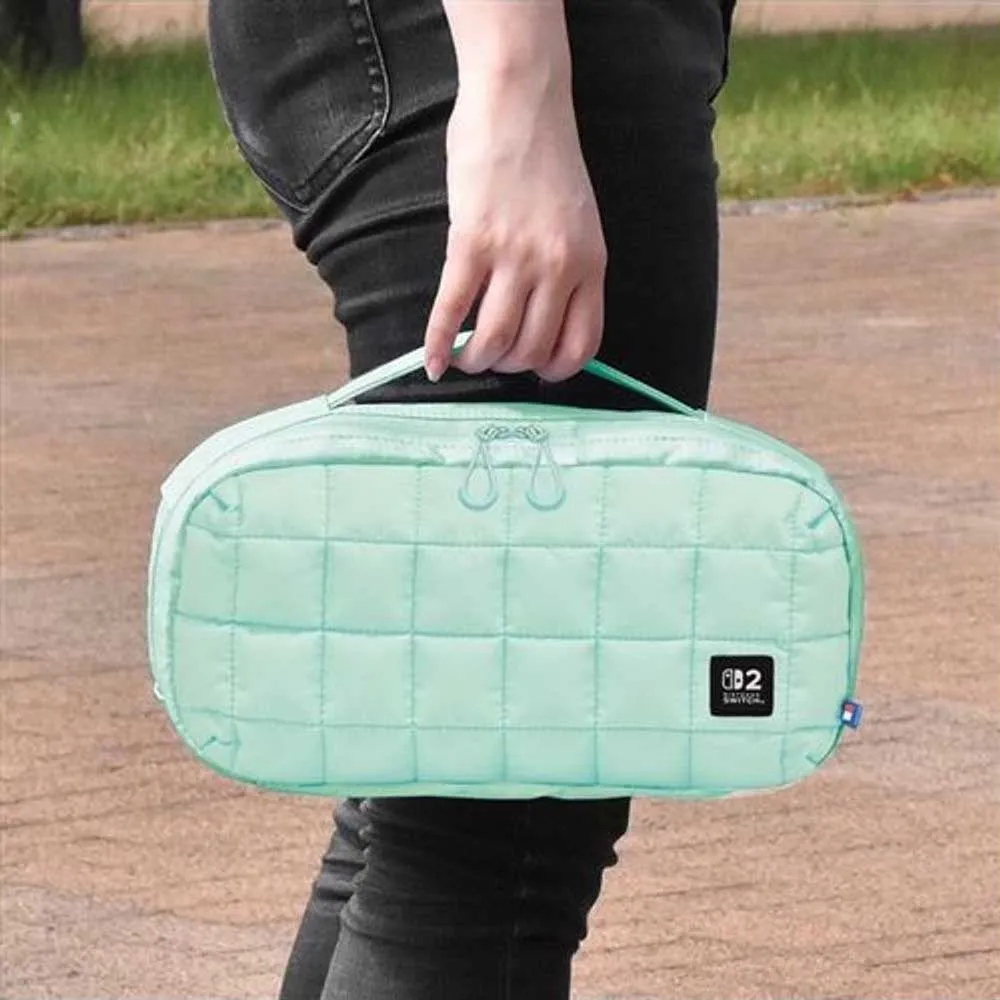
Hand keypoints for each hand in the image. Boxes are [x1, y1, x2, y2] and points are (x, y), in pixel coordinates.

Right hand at [423, 62, 605, 383]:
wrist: (520, 101)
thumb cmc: (546, 160)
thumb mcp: (578, 223)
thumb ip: (568, 270)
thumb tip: (538, 322)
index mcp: (591, 264)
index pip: (581, 344)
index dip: (554, 369)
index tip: (534, 369)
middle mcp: (558, 266)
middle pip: (531, 349)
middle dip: (506, 365)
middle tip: (489, 356)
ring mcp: (516, 255)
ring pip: (494, 339)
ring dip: (474, 360)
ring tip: (462, 357)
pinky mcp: (472, 241)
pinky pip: (452, 309)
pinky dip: (438, 343)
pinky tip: (430, 360)